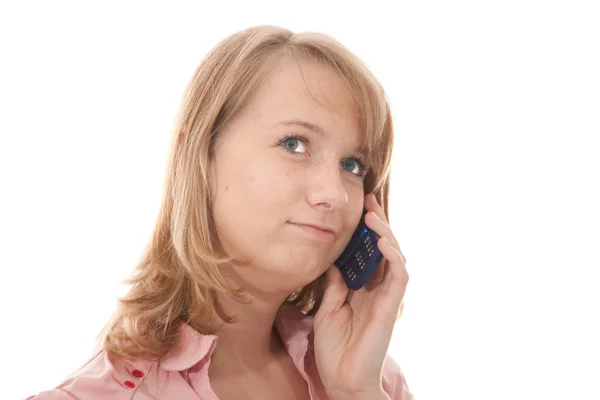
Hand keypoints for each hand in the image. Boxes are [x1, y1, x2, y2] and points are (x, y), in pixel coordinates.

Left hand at [313, 193, 408, 399]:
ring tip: (373, 215)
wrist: (342, 378)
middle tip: (367, 201)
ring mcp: (386, 296)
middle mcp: (376, 288)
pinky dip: (393, 257)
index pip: (367, 252)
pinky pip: (399, 276)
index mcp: (361, 288)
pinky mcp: (391, 306)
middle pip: (382, 249)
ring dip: (386, 234)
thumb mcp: (328, 307)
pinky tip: (384, 241)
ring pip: (394, 257)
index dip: (364, 231)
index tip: (356, 209)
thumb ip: (334, 284)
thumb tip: (334, 260)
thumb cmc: (335, 347)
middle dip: (377, 224)